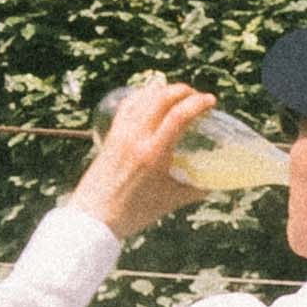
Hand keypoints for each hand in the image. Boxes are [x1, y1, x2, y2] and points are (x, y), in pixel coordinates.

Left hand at [72, 78, 215, 237]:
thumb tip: (211, 184)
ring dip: (163, 90)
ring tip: (178, 94)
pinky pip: (128, 105)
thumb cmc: (133, 212)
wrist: (95, 217)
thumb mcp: (169, 202)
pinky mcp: (111, 134)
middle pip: (161, 98)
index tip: (211, 101)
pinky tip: (150, 97)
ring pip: (143, 97)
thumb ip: (193, 190)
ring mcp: (121, 133)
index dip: (197, 103)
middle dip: (182, 91)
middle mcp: (136, 137)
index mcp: (154, 153)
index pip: (178, 116)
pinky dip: (143, 95)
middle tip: (197, 97)